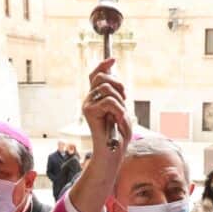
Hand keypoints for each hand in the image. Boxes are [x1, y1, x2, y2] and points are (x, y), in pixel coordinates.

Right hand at [68, 58, 128, 211]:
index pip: (96, 75)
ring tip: (120, 115)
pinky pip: (109, 101)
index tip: (114, 59)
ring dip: (120, 101)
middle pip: (101, 77)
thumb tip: (116, 80)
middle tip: (125, 99)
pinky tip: (118, 120)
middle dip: (118, 84)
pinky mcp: (89, 112)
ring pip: (107, 88)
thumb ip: (117, 95)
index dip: (104, 65)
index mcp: (96, 98)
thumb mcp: (121, 110)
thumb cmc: (118, 135)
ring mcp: (87, 105)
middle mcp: (89, 100)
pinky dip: (119, 110)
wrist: (111, 152)